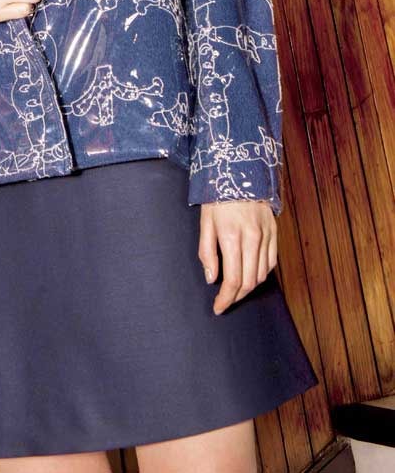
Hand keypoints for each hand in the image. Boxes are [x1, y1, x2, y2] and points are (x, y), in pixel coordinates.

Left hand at [198, 199, 276, 314]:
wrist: (241, 172)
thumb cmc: (218, 198)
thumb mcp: (205, 222)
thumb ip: (206, 252)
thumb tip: (211, 279)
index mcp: (231, 236)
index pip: (232, 279)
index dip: (225, 299)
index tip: (218, 308)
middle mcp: (252, 239)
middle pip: (249, 282)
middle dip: (237, 297)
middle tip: (225, 301)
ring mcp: (266, 236)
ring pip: (261, 275)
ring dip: (249, 287)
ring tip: (236, 289)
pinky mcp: (275, 233)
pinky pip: (271, 263)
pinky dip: (261, 273)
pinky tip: (250, 273)